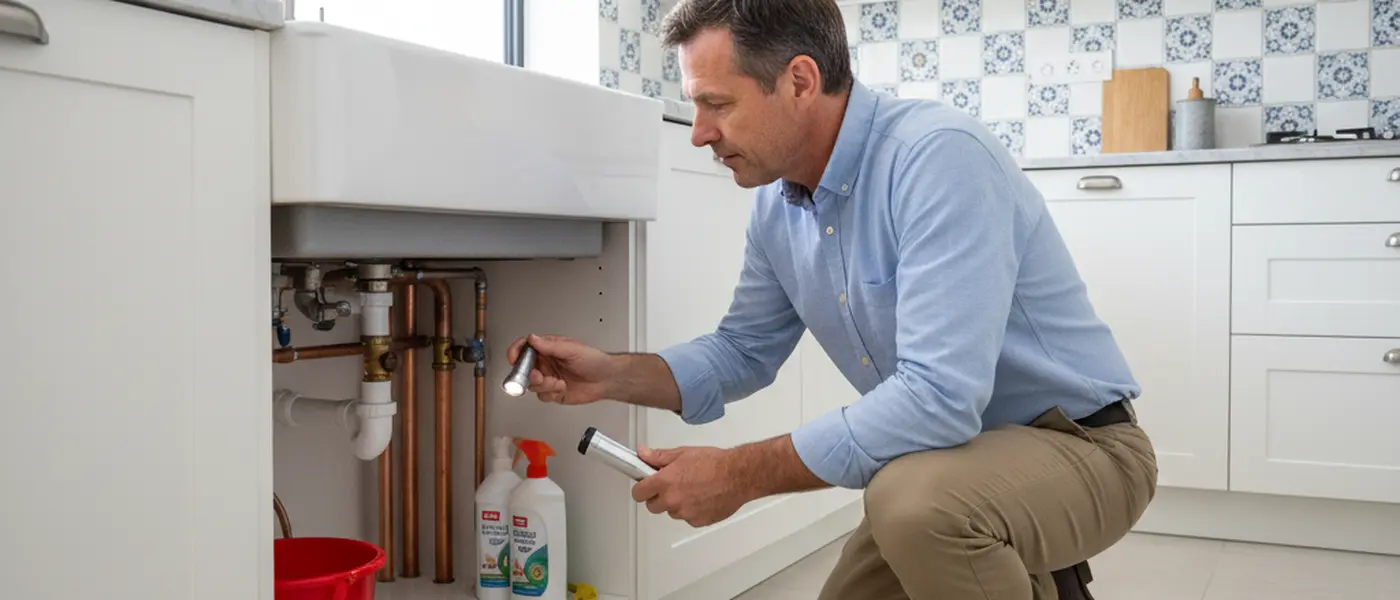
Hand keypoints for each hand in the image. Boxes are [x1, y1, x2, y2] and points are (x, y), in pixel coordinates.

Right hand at [506, 334, 615, 404]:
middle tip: (539, 376)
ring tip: (557, 382)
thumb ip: (550, 345)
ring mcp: (548, 378)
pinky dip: (551, 393)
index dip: (516, 352)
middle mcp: (546, 363)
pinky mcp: (553, 392)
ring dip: (544, 385)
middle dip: (529, 374)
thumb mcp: (572, 349)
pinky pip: (542, 396)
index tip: (514, 358)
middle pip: (523, 369)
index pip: (525, 347)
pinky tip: (562, 387)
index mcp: (548, 349)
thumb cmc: (594, 360)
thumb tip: (532, 338)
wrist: (606, 379)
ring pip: (532, 385)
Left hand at [630, 445, 749, 527]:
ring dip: (676, 504)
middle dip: (658, 497)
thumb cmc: (714, 463)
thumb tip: (643, 453)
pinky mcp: (697, 521)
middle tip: (671, 485)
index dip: (641, 488)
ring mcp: (684, 513)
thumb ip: (658, 457)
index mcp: (664, 482)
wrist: (738, 475)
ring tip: (692, 489)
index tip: (645, 484)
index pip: (638, 493)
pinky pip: (687, 518)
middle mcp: (672, 500)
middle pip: (652, 506)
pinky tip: (701, 497)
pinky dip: (691, 510)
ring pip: (671, 512)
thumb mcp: (682, 453)